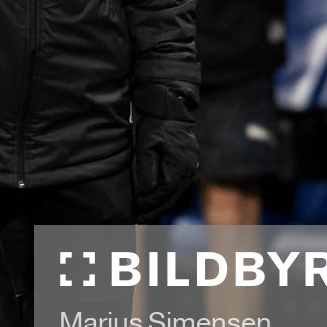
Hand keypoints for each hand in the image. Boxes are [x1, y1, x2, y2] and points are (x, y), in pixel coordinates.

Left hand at [132, 92, 199, 220]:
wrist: (169, 107)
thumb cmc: (155, 124)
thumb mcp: (145, 144)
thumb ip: (146, 168)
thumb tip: (147, 190)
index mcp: (179, 166)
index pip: (163, 192)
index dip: (149, 203)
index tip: (136, 210)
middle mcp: (189, 168)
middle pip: (172, 196)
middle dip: (155, 209)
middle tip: (140, 220)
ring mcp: (190, 165)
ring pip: (175, 191)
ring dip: (161, 202)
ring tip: (146, 212)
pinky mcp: (188, 161)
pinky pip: (177, 182)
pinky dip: (166, 192)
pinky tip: (156, 196)